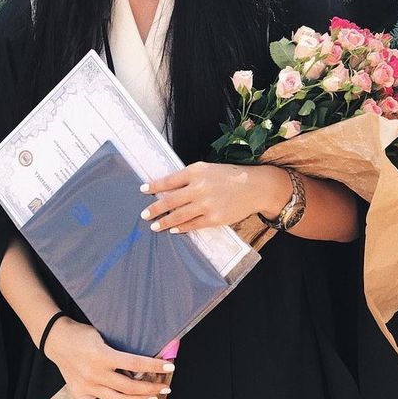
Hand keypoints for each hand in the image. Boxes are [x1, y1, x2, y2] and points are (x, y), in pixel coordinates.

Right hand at [44, 318, 173, 398]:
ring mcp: (87, 386)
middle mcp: (95, 373)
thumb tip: (141, 360)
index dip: (154, 367)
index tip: (169, 367)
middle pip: (129, 387)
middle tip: (165, 387)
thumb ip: (118, 349)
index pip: (135, 364)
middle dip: (151, 388)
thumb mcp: (102, 334)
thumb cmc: (81, 333)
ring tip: (151, 398)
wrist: (56, 339)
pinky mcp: (78, 394)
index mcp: (102, 355)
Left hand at [140, 161, 283, 232]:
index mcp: (196, 171)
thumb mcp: (207, 169)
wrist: (254, 187)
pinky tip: (173, 229)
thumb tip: (168, 188)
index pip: (169, 180)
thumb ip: (189, 177)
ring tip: (154, 225)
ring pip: (179, 215)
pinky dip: (181, 227)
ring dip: (164, 221)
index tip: (143, 190)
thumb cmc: (229, 176)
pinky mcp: (214, 218)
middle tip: (144, 214)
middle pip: (170, 200)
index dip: (154, 186)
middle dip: (155, 208)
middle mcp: (199, 187)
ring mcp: (206, 204)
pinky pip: (192, 225)